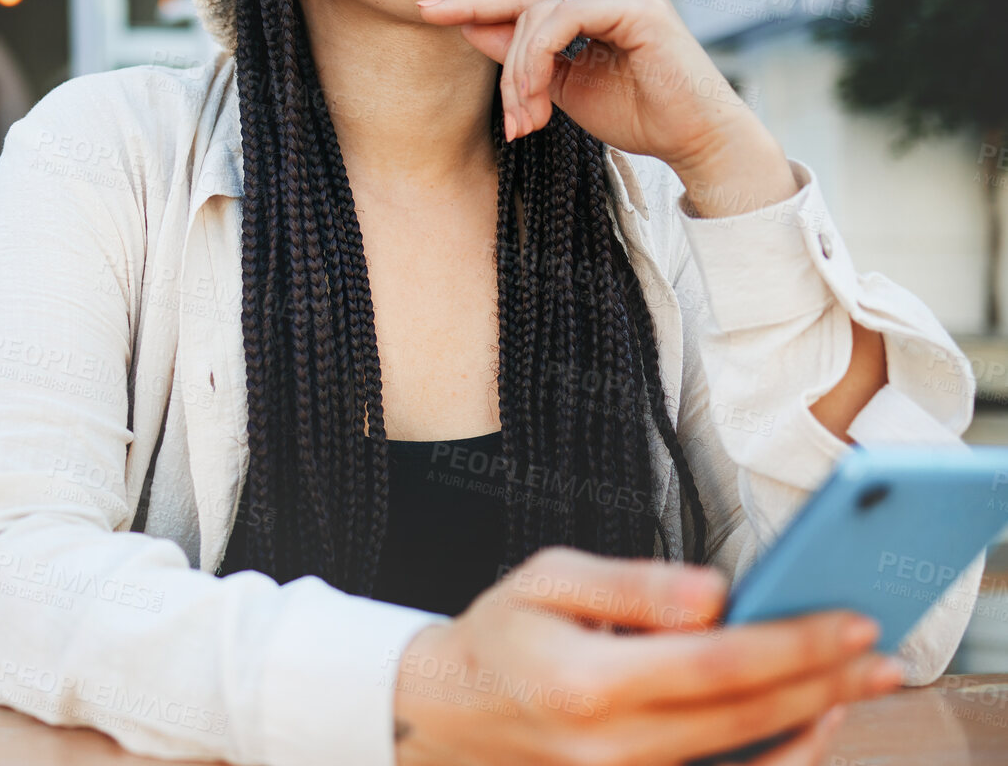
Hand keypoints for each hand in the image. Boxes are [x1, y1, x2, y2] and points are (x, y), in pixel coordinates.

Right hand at [391, 546, 901, 765]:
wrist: (447, 715)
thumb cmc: (501, 636)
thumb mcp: (546, 579)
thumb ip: (630, 584)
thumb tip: (715, 592)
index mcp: (586, 682)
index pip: (716, 664)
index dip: (793, 644)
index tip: (848, 620)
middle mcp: (610, 748)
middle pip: (746, 717)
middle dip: (824, 682)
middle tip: (880, 653)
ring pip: (745, 763)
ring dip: (813, 725)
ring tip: (856, 687)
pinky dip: (775, 761)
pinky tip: (808, 727)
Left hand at [417, 0, 762, 176]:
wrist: (693, 140)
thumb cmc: (637, 114)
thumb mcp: (561, 85)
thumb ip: (521, 55)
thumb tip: (469, 27)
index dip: (473, 3)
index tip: (424, 9)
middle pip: (523, 5)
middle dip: (505, 65)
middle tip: (514, 121)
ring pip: (536, 15)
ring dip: (520, 73)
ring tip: (530, 119)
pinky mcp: (636, 2)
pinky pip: (560, 19)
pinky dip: (538, 58)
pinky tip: (540, 97)